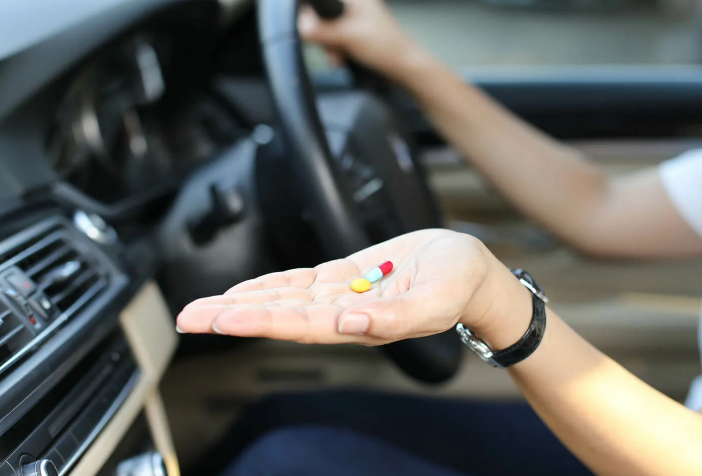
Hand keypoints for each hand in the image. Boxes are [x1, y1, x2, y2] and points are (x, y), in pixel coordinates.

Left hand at [177, 229, 518, 345]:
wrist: (469, 269)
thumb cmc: (459, 285)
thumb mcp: (436, 300)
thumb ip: (394, 317)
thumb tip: (350, 324)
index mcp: (362, 322)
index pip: (299, 324)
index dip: (258, 320)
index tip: (220, 320)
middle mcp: (343, 311)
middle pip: (277, 313)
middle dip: (231, 315)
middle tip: (187, 318)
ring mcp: (341, 293)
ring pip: (281, 297)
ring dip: (240, 300)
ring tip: (202, 307)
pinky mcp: (345, 274)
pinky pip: (299, 281)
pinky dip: (269, 284)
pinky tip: (245, 289)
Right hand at [298, 0, 423, 80]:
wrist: (405, 67)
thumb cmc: (384, 47)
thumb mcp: (348, 36)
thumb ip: (321, 30)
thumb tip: (299, 24)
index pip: (324, 1)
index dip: (312, 14)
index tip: (309, 30)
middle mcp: (356, 6)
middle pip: (324, 16)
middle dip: (324, 36)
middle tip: (332, 48)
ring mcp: (358, 20)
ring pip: (330, 30)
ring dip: (331, 47)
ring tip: (338, 58)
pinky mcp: (359, 35)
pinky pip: (339, 39)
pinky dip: (338, 51)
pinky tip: (342, 60)